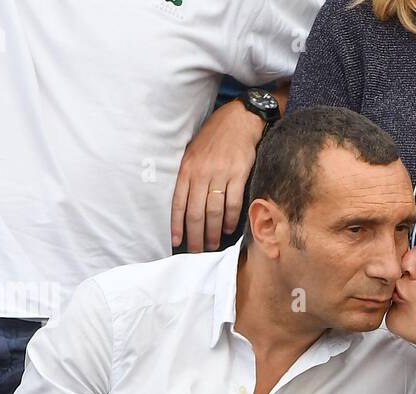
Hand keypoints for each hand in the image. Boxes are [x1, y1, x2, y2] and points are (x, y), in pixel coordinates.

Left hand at [171, 99, 264, 252]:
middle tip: (198, 251)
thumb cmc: (215, 137)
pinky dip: (231, 219)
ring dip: (213, 232)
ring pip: (214, 212)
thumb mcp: (193, 153)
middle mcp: (201, 173)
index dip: (176, 225)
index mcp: (187, 169)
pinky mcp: (239, 174)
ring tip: (213, 245)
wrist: (239, 120)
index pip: (178, 203)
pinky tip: (229, 229)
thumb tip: (186, 203)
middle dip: (196, 236)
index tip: (177, 242)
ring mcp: (220, 174)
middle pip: (196, 213)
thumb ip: (189, 176)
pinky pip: (233, 203)